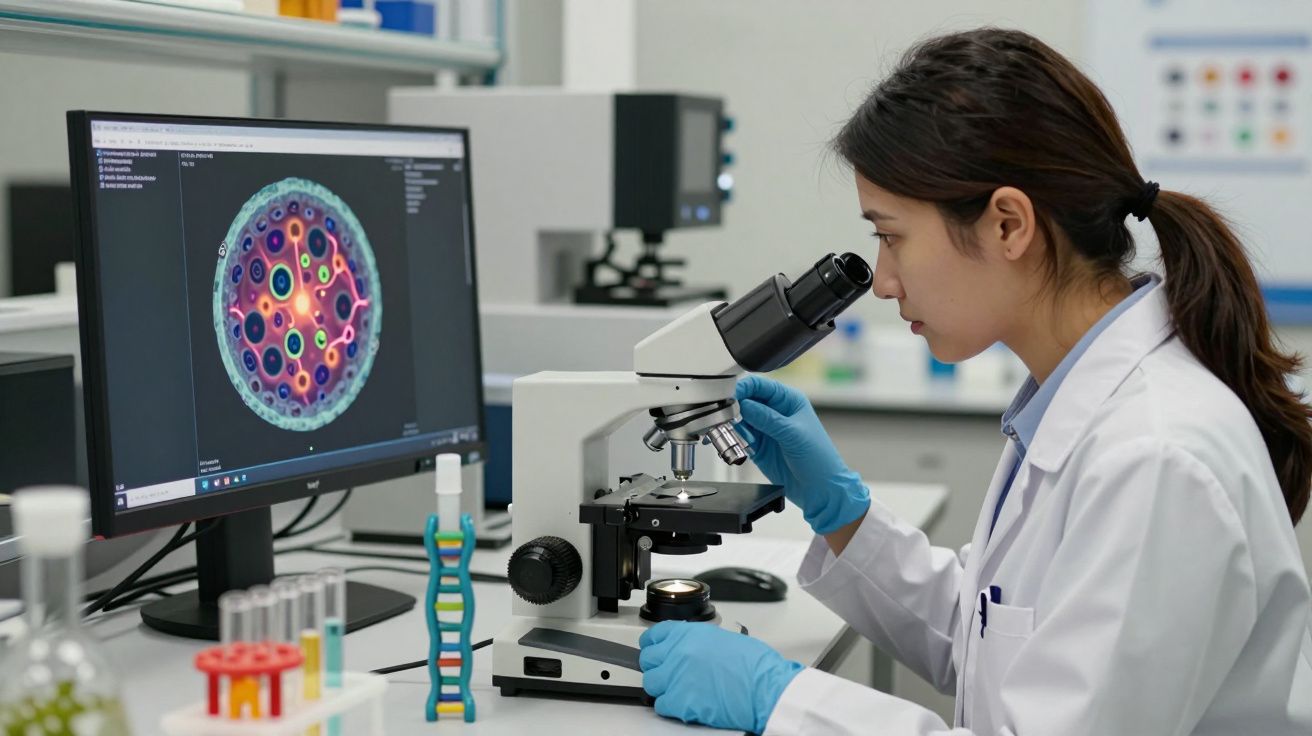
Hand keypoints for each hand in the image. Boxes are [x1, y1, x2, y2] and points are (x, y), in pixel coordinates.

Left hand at [639, 621, 802, 733]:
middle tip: (667, 672)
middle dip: (657, 666)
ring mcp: (676, 677)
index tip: (653, 649)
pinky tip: (684, 703)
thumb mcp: (723, 638)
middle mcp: (678, 652)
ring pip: (651, 683)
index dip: (652, 645)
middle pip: (647, 660)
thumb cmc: (754, 665)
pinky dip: (670, 706)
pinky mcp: (680, 701)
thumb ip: (698, 641)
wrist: (765, 687)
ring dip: (662, 687)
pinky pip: (661, 705)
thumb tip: (689, 649)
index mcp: (689, 633)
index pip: (654, 635)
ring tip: (678, 689)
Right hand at [734, 375, 869, 533]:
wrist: (820, 490)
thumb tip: (743, 404)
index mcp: (788, 401)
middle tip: (728, 418)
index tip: (730, 396)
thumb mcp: (792, 434)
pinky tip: (739, 445)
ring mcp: (766, 429)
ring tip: (736, 436)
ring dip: (733, 426)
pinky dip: (734, 440)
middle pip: (746, 401)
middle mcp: (775, 412)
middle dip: (735, 408)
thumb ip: (767, 418)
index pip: (760, 386)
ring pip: (740, 419)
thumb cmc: (819, 459)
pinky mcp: (758, 446)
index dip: (744, 388)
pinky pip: (740, 437)